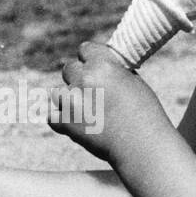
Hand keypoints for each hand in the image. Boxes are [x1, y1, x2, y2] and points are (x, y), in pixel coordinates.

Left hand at [50, 41, 167, 160]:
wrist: (142, 147)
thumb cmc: (144, 115)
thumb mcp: (133, 82)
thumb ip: (113, 71)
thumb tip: (101, 66)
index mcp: (103, 65)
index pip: (85, 49)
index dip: (90, 59)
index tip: (94, 68)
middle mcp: (85, 79)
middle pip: (69, 69)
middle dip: (78, 79)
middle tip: (91, 93)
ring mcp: (72, 101)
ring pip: (57, 93)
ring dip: (67, 99)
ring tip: (85, 112)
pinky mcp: (65, 122)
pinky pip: (51, 115)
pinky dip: (60, 119)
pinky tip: (74, 123)